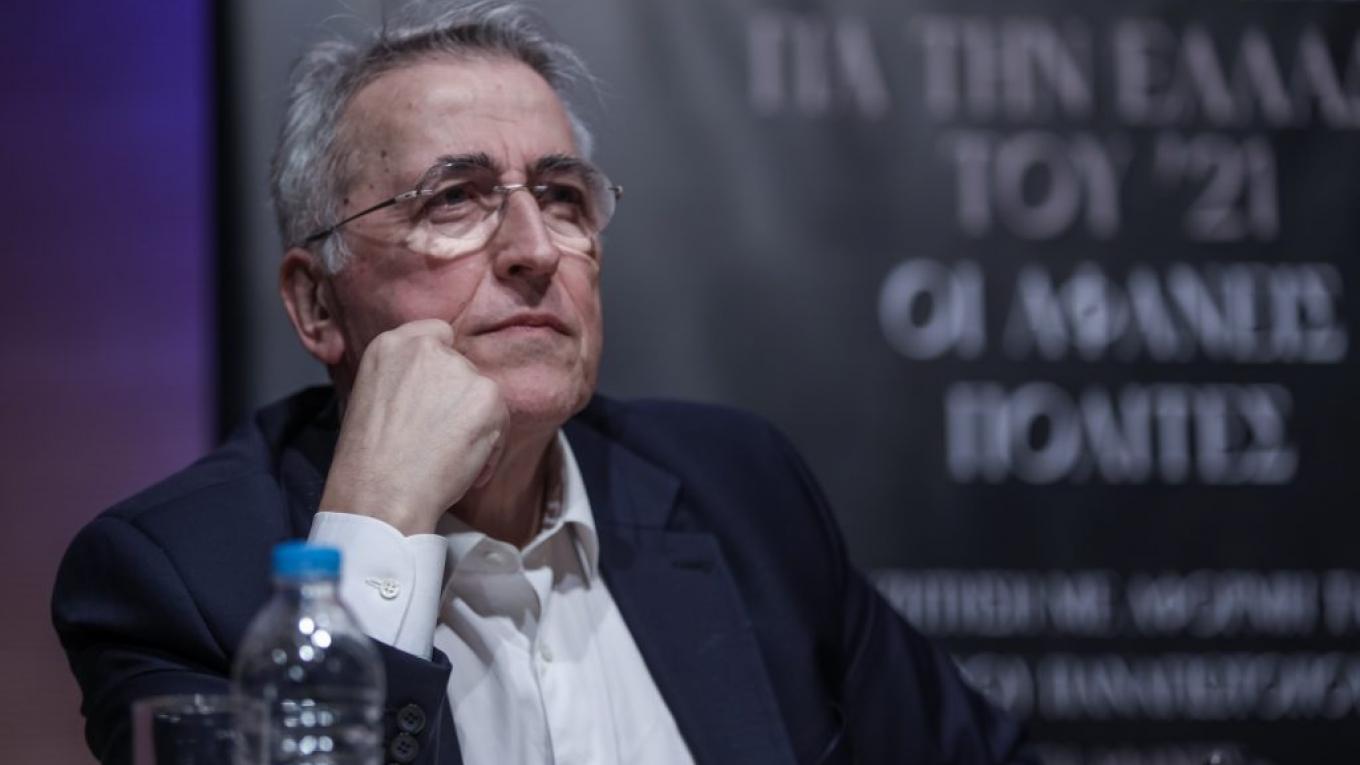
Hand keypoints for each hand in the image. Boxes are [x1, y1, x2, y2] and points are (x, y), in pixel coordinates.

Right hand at [319, 319, 507, 534]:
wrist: (381, 492)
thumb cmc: (370, 461)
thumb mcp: (373, 398)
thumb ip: (407, 379)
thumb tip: (437, 388)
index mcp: (391, 345)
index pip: (437, 334)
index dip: (440, 368)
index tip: (434, 396)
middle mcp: (427, 349)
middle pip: (463, 369)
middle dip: (457, 401)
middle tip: (436, 437)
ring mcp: (460, 370)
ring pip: (482, 395)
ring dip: (474, 425)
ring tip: (444, 457)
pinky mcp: (488, 394)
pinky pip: (500, 421)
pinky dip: (490, 447)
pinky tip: (461, 467)